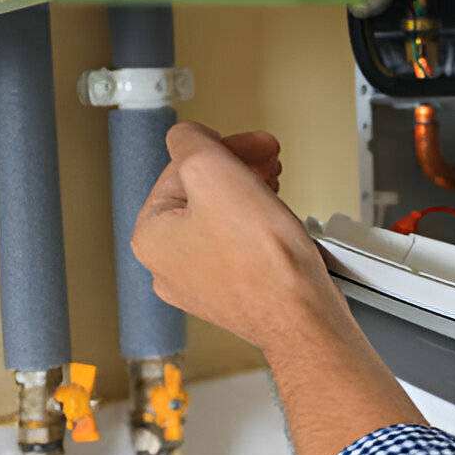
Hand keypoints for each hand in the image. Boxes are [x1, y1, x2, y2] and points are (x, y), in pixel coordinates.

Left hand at [132, 121, 352, 353]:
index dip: (223, 147)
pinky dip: (261, 231)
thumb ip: (190, 140)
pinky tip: (279, 229)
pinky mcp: (235, 297)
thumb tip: (188, 136)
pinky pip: (241, 250)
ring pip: (223, 221)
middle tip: (268, 164)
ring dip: (251, 197)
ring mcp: (202, 286)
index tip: (254, 145)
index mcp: (150, 237)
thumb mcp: (214, 171)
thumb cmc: (265, 263)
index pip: (180, 168)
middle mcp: (169, 267)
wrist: (304, 318)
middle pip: (201, 195)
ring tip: (277, 192)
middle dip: (238, 171)